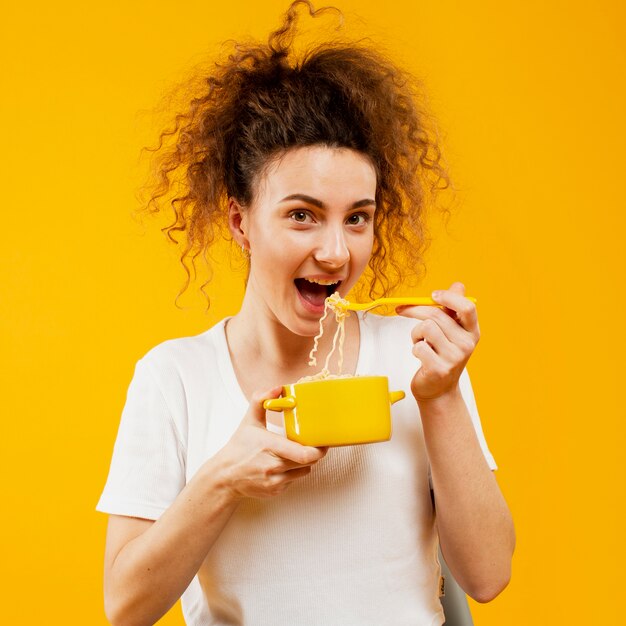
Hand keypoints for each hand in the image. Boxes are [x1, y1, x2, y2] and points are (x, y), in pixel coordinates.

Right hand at [214, 386, 327, 499]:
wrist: (225, 476)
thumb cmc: (238, 447)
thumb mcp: (249, 421)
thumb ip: (261, 400)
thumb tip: (278, 388)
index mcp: (269, 446)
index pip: (304, 454)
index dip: (319, 449)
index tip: (323, 441)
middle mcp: (273, 466)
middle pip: (308, 461)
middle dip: (315, 452)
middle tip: (317, 443)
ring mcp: (275, 481)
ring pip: (304, 471)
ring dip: (305, 462)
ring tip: (297, 452)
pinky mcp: (276, 490)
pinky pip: (294, 479)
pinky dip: (294, 471)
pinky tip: (283, 464)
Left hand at [396, 282, 479, 401]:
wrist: (439, 390)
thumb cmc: (443, 356)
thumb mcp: (452, 332)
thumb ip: (453, 309)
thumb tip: (458, 285)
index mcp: (472, 331)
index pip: (467, 307)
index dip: (448, 297)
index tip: (432, 295)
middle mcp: (467, 344)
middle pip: (436, 315)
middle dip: (415, 310)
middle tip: (403, 310)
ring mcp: (454, 358)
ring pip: (425, 328)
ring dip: (416, 333)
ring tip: (421, 342)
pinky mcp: (439, 369)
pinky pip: (419, 347)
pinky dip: (415, 348)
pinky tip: (421, 356)